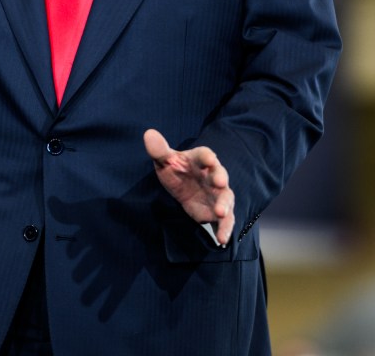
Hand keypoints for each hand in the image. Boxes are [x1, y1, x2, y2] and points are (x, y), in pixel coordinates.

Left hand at [143, 128, 235, 245]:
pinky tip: (222, 239)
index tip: (209, 158)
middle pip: (220, 175)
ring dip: (224, 205)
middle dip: (220, 178)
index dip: (207, 157)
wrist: (182, 187)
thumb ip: (159, 150)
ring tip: (220, 213)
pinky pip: (225, 220)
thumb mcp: (164, 161)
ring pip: (225, 198)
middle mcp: (213, 175)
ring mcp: (217, 194)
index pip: (205, 155)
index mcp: (200, 160)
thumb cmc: (176, 169)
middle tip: (220, 182)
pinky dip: (224, 229)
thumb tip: (148, 134)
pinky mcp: (216, 211)